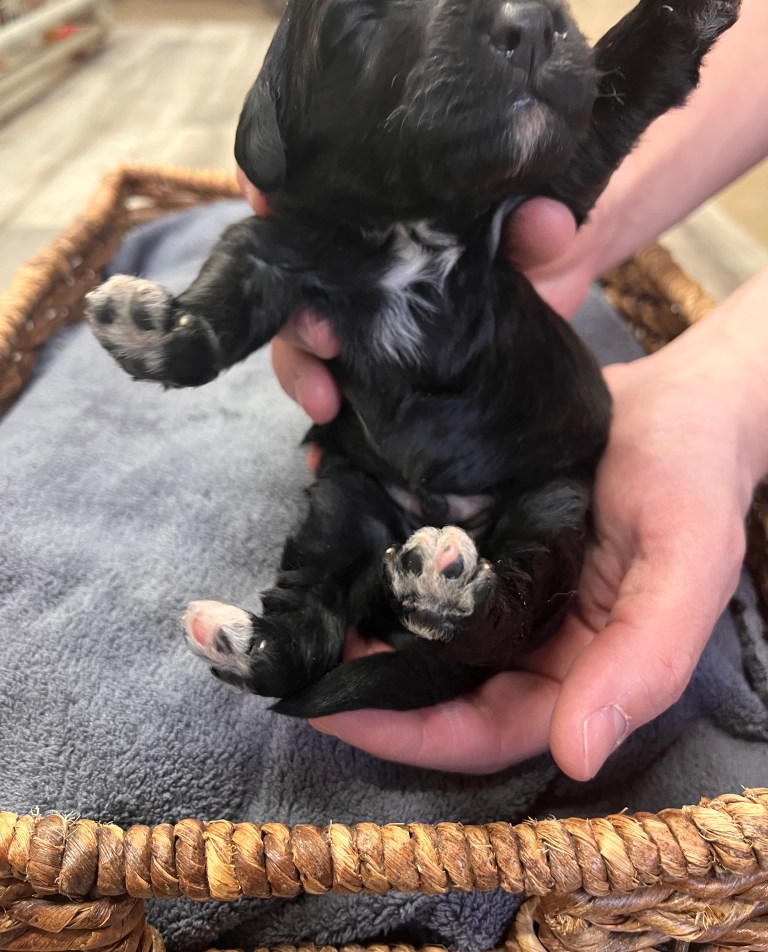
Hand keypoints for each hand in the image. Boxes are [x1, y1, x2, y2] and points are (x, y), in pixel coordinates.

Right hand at [237, 169, 584, 418]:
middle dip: (291, 309)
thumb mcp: (536, 224)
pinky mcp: (379, 364)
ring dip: (301, 371)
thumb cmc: (533, 231)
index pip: (304, 186)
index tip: (263, 199)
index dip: (270, 188)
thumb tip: (546, 224)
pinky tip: (326, 453)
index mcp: (377, 207)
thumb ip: (537, 224)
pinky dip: (326, 422)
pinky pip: (335, 391)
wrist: (559, 286)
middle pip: (290, 278)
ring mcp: (363, 314)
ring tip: (325, 403)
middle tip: (321, 338)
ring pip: (302, 339)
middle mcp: (355, 259)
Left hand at [313, 346, 751, 777]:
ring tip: (300, 603)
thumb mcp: (687, 562)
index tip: (328, 708)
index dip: (406, 733)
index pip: (484, 730)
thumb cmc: (694, 477)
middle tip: (293, 651)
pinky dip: (376, 562)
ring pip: (416, 631)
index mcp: (578, 670)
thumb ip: (647, 659)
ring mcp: (499, 589)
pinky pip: (419, 565)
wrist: (679, 396)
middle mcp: (529, 640)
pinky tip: (335, 541)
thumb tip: (579, 754)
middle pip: (434, 688)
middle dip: (362, 680)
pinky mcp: (480, 540)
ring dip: (358, 624)